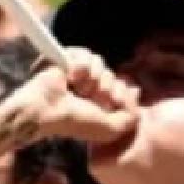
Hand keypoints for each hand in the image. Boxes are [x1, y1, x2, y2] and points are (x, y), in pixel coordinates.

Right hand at [18, 48, 138, 143]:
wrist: (47, 110)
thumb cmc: (76, 123)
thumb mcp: (111, 128)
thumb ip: (132, 116)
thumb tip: (136, 92)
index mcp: (100, 103)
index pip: (124, 88)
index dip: (120, 96)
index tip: (107, 106)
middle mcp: (90, 87)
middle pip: (113, 75)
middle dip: (105, 88)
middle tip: (89, 98)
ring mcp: (79, 72)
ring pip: (100, 63)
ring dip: (91, 79)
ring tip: (78, 88)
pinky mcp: (67, 58)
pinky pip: (86, 54)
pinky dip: (80, 66)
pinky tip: (70, 78)